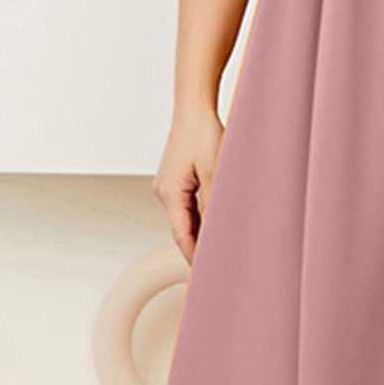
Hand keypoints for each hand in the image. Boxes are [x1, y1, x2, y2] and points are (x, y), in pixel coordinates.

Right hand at [153, 107, 224, 261]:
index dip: (194, 257)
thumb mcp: (215, 171)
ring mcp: (168, 186)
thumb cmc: (204, 135)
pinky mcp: (175, 180)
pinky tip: (214, 227)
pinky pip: (187, 206)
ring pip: (185, 219)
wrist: (193, 109)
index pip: (182, 236)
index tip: (207, 275)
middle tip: (217, 269)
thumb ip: (215, 202)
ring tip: (218, 253)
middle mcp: (164, 192)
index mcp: (169, 194)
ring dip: (200, 234)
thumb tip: (219, 230)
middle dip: (198, 249)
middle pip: (182, 230)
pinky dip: (199, 219)